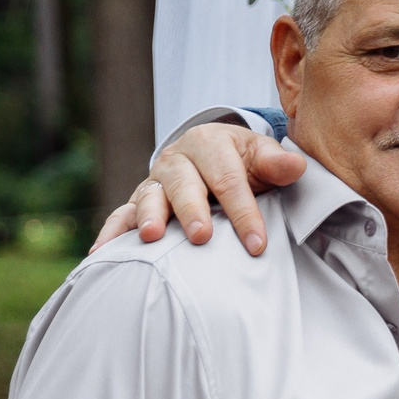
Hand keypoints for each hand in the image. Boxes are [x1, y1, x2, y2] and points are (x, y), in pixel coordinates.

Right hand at [92, 124, 306, 255]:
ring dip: (150, 217)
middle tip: (200, 237)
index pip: (228, 180)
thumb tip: (296, 166)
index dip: (244, 212)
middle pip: (184, 185)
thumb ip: (276, 163)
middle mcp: (177, 161)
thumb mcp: (260, 155)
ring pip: (149, 198)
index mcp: (209, 144)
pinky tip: (102, 254)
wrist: (211, 154)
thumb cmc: (242, 161)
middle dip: (192, 211)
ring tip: (153, 237)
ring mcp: (155, 182)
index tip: (257, 244)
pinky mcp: (139, 200)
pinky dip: (111, 233)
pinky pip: (121, 215)